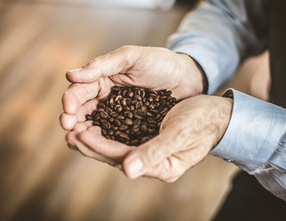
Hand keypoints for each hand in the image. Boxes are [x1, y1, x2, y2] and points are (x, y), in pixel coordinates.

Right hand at [60, 45, 203, 130]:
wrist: (188, 78)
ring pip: (95, 125)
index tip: (68, 109)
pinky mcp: (130, 128)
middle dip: (73, 119)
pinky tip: (98, 148)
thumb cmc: (160, 62)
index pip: (81, 90)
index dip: (72, 99)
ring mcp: (118, 115)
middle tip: (69, 128)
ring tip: (76, 140)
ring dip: (84, 133)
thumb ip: (103, 65)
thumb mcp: (131, 57)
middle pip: (83, 111)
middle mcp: (106, 98)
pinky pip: (114, 135)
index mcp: (103, 79)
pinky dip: (104, 141)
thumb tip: (71, 75)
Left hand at [68, 95, 232, 181]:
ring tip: (75, 129)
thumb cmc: (202, 122)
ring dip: (95, 139)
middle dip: (92, 145)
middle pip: (116, 156)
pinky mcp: (149, 138)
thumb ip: (153, 153)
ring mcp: (150, 151)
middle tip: (69, 133)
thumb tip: (127, 171)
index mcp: (162, 167)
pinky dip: (107, 131)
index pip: (124, 158)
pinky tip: (94, 123)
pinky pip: (123, 137)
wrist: (216, 113)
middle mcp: (153, 162)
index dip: (101, 147)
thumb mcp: (179, 134)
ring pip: (117, 147)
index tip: (79, 135)